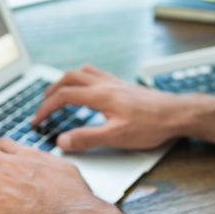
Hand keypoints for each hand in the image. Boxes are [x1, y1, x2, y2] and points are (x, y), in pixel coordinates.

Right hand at [33, 64, 181, 151]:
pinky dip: (83, 79)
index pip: (64, 96)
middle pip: (69, 78)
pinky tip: (87, 91)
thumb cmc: (151, 125)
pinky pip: (96, 74)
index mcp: (100, 95)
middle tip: (43, 107)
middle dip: (51, 91)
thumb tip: (62, 142)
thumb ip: (87, 139)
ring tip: (59, 94)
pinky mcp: (123, 85)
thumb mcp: (116, 137)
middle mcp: (105, 84)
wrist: (177, 113)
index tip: (37, 121)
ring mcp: (115, 82)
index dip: (46, 108)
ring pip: (82, 72)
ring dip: (66, 81)